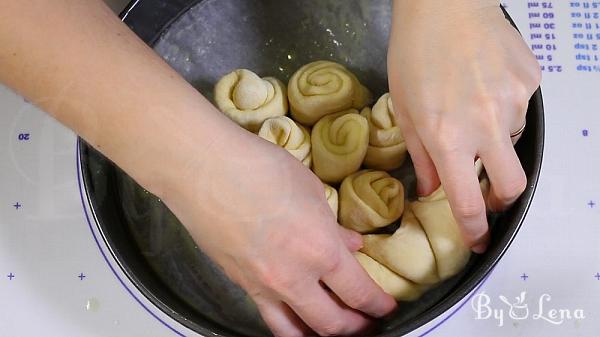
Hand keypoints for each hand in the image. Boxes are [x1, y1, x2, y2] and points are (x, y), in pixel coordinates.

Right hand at [162, 128, 396, 336]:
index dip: (378, 305)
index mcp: (321, 250)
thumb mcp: (310, 190)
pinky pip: (269, 317)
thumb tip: (349, 244)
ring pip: (297, 332)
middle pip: (333, 324)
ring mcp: (264, 286)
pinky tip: (294, 317)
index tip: (385, 307)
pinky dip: (287, 325)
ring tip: (331, 331)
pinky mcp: (239, 284)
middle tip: (365, 323)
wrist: (204, 169)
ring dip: (321, 335)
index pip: (359, 293)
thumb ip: (333, 226)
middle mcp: (294, 278)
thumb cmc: (260, 169)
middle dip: (356, 328)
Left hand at [388, 0, 540, 251]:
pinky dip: (503, 108)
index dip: (475, 229)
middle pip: (513, 187)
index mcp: (448, 137)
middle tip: (488, 194)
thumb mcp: (404, 109)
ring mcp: (514, 102)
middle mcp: (486, 125)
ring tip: (471, 108)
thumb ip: (421, 155)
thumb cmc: (413, 53)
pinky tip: (483, 84)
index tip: (477, 240)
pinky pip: (521, 108)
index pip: (467, 202)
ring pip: (515, 142)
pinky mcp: (530, 80)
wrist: (444, 3)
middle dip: (503, 201)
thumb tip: (432, 189)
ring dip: (495, 140)